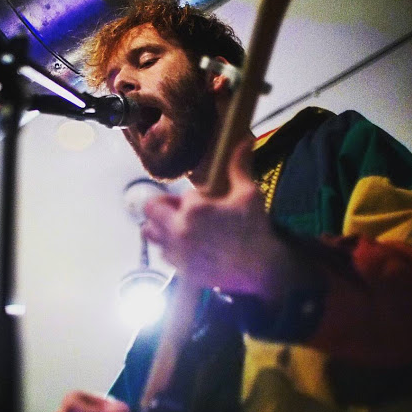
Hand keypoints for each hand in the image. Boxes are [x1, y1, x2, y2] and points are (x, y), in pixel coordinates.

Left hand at [142, 139, 286, 300]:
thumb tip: (245, 140)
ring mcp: (177, 252)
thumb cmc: (256, 230)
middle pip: (150, 210)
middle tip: (182, 209)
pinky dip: (170, 247)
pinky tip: (188, 246)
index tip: (210, 202)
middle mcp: (178, 230)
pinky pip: (163, 254)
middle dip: (164, 205)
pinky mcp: (180, 270)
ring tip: (180, 226)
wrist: (261, 270)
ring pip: (150, 233)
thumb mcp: (249, 195)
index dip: (196, 196)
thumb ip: (239, 167)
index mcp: (194, 209)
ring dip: (161, 226)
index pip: (183, 194)